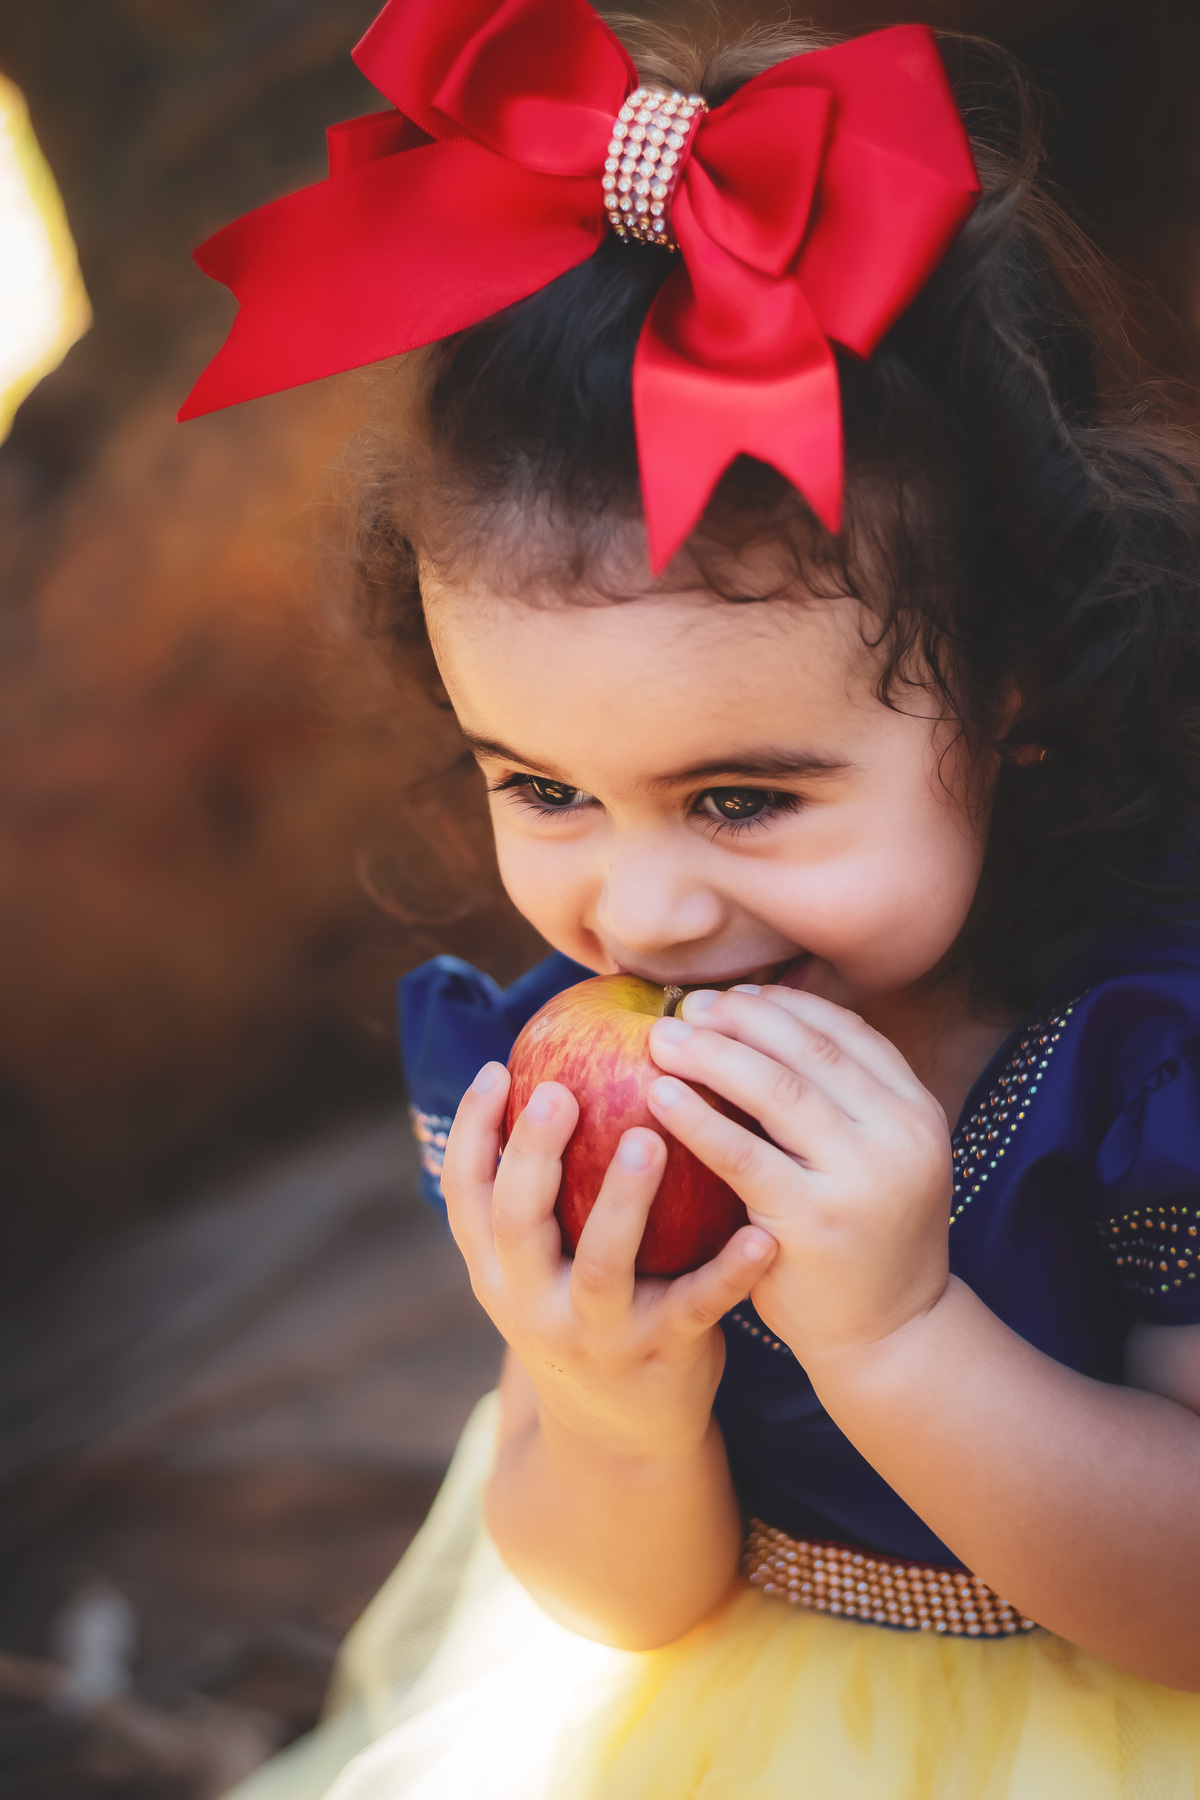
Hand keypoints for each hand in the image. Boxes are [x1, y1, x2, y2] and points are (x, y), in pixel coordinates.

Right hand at [441, 1061, 776, 1460]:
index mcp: (498, 1269)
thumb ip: (541, 1195)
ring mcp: (594, 1334)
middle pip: (517, 1222)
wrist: (620, 1437)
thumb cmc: (586, 1312)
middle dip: (531, 1155)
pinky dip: (727, 1272)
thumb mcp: (541, 1266)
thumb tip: (554, 1073)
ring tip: (648, 1141)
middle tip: (558, 1092)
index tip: (498, 1068)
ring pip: (601, 1267)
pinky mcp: (659, 1355)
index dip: (473, 1131)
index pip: (466, 1194)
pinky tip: (759, 1233)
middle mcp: (532, 1301)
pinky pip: (694, 1308)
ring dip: (621, 1203)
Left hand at [646, 985, 951, 1366]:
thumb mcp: (872, 1160)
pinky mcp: (814, 1220)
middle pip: (809, 1051)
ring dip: (713, 1055)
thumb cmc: (859, 1239)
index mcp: (916, 1110)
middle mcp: (900, 1135)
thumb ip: (836, 1104)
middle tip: (685, 1006)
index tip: (731, 994)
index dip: (783, 1006)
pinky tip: (659, 1096)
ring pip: (778, 1090)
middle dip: (741, 1019)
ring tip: (661, 1039)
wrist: (889, 1337)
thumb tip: (753, 1023)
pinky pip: (744, 1154)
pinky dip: (698, 1117)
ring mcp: (861, 1178)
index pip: (846, 1033)